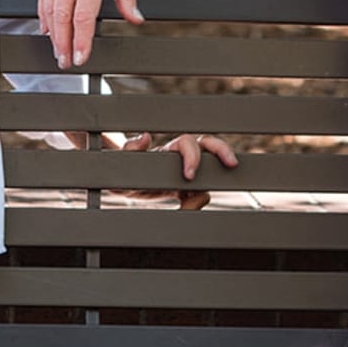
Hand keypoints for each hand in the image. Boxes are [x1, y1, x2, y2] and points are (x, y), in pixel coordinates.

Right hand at [39, 0, 162, 69]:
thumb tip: (135, 19)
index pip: (83, 16)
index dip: (80, 41)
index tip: (81, 57)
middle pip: (62, 16)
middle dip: (62, 43)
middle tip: (66, 61)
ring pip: (48, 6)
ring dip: (52, 32)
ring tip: (57, 49)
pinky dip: (43, 12)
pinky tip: (48, 26)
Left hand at [118, 132, 238, 208]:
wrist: (118, 182)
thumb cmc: (117, 168)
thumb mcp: (117, 160)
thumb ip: (129, 148)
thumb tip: (146, 137)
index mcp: (164, 150)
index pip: (186, 143)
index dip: (192, 155)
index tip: (189, 175)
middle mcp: (177, 158)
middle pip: (206, 144)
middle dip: (221, 150)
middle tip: (231, 164)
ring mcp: (182, 173)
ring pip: (208, 167)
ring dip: (216, 175)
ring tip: (214, 191)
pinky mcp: (182, 189)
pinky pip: (199, 191)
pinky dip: (200, 199)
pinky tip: (191, 209)